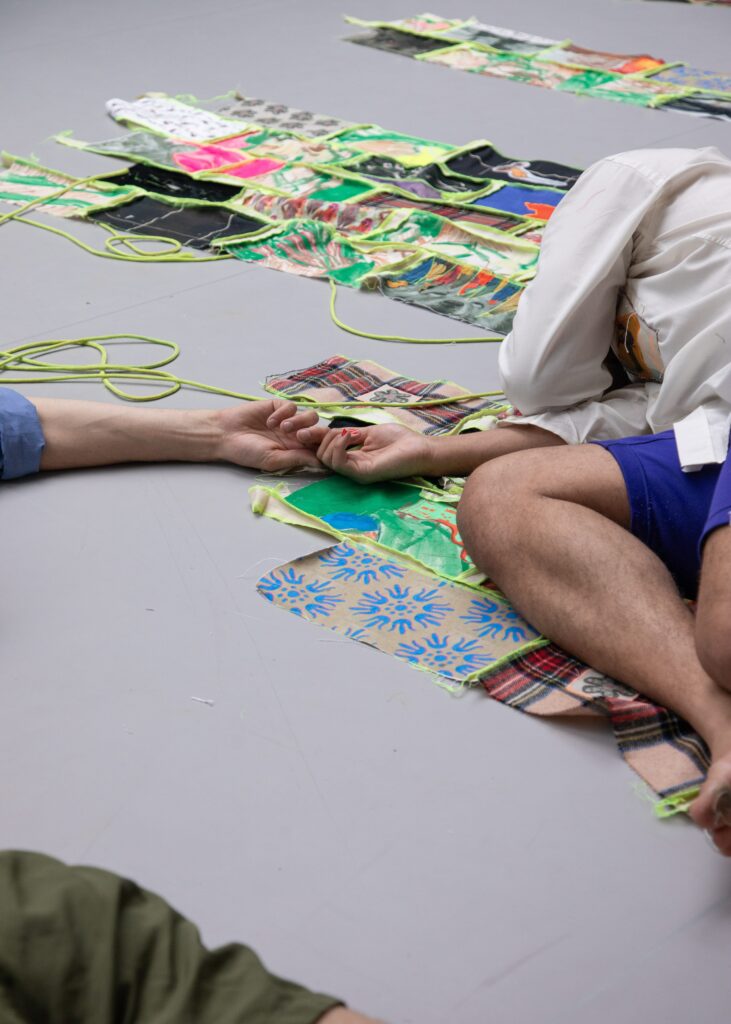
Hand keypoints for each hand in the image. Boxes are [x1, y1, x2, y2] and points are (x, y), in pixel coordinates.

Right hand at [214, 399, 328, 471]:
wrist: (225, 434)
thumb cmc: (247, 452)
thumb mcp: (273, 460)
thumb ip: (297, 459)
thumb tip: (322, 464)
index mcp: (297, 451)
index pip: (319, 448)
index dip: (323, 446)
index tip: (316, 448)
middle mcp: (296, 435)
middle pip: (320, 430)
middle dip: (315, 433)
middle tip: (300, 437)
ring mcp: (289, 420)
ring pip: (310, 416)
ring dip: (300, 421)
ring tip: (283, 428)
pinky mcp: (279, 406)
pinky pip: (292, 406)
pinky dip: (283, 413)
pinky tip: (270, 421)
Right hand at [310, 423, 433, 482]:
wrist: (420, 448)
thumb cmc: (400, 440)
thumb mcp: (368, 432)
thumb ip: (348, 434)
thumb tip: (327, 430)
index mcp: (352, 458)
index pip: (324, 451)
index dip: (314, 439)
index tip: (306, 428)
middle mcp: (351, 468)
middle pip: (321, 456)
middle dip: (323, 438)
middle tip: (342, 431)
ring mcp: (356, 472)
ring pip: (327, 460)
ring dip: (332, 441)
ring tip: (350, 433)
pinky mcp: (362, 474)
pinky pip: (339, 463)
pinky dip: (339, 446)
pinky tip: (350, 436)